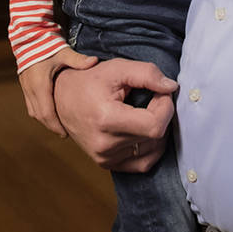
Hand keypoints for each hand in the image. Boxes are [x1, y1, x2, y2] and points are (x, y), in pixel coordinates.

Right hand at [19, 45, 98, 137]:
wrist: (29, 36)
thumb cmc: (47, 44)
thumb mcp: (64, 52)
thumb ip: (78, 60)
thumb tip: (94, 62)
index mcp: (40, 85)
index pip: (47, 113)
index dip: (55, 126)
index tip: (64, 135)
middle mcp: (30, 89)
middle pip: (39, 116)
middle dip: (51, 126)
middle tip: (64, 134)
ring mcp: (26, 87)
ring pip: (34, 111)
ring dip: (45, 119)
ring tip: (58, 125)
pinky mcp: (25, 84)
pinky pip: (31, 104)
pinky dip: (40, 111)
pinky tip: (50, 112)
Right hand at [53, 57, 177, 172]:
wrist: (60, 98)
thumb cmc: (90, 80)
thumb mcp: (118, 68)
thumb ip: (148, 74)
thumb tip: (172, 88)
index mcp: (107, 120)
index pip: (155, 126)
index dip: (166, 107)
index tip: (161, 93)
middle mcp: (105, 145)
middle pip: (155, 137)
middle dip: (162, 114)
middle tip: (154, 98)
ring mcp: (105, 158)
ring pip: (152, 150)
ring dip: (157, 130)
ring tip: (146, 111)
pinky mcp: (106, 164)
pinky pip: (142, 164)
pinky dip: (151, 147)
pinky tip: (146, 129)